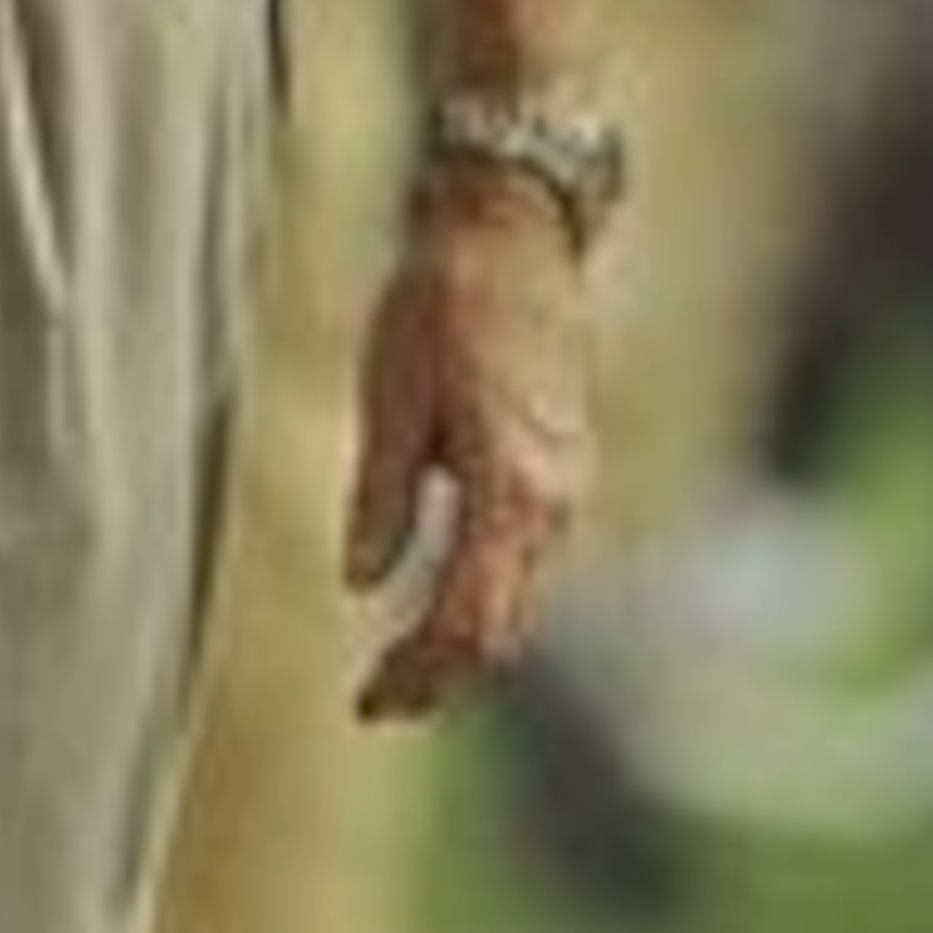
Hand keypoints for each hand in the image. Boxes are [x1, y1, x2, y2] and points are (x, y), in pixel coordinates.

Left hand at [341, 192, 595, 722]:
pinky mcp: (570, 464)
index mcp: (510, 488)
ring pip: (527, 599)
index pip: (467, 620)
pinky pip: (535, 560)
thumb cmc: (443, 298)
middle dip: (444, 676)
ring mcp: (572, 483)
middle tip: (381, 704)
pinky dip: (492, 597)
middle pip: (506, 627)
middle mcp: (555, 499)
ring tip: (407, 667)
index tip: (370, 703)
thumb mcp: (390, 396)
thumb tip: (360, 581)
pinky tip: (448, 600)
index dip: (419, 672)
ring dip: (470, 643)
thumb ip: (382, 498)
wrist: (517, 228)